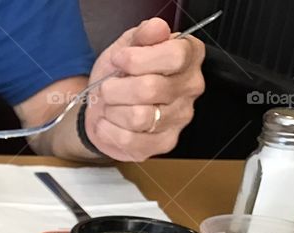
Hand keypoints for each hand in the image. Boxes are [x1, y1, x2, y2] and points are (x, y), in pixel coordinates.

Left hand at [84, 18, 205, 161]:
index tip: (120, 60)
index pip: (174, 56)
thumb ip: (142, 35)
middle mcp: (190, 87)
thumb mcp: (127, 45)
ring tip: (111, 105)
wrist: (103, 104)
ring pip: (138, 117)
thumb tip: (156, 29)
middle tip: (109, 87)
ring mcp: (179, 118)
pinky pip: (130, 140)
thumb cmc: (120, 74)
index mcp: (188, 56)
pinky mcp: (163, 143)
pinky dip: (108, 130)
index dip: (138, 59)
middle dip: (116, 88)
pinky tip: (108, 122)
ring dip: (112, 110)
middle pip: (150, 89)